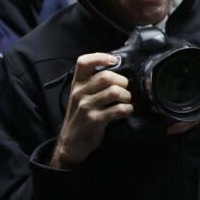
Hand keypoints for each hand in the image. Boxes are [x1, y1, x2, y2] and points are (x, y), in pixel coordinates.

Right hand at [52, 54, 133, 168]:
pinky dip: (127, 109)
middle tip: (124, 89)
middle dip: (122, 82)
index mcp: (77, 84)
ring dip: (126, 96)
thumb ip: (93, 84)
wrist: (72, 142)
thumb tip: (116, 71)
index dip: (100, 57)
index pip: (83, 62)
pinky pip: (118, 109)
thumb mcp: (80, 96)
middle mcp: (79, 93)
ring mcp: (86, 107)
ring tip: (126, 101)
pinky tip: (126, 111)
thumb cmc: (80, 116)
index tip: (113, 61)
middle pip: (106, 77)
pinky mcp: (95, 120)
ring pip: (114, 92)